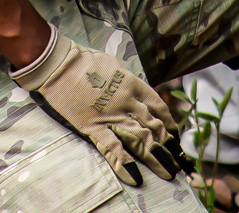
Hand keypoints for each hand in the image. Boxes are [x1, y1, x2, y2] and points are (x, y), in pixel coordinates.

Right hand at [11, 26, 187, 186]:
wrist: (60, 65)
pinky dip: (125, 163)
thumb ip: (129, 81)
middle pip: (153, 126)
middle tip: (178, 162)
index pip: (158, 106)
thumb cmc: (86, 61)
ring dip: (155, 157)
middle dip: (168, 146)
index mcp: (133, 83)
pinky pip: (112, 148)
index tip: (175, 136)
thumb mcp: (115, 66)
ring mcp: (112, 115)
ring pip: (140, 139)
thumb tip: (139, 94)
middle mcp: (127, 101)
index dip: (169, 123)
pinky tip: (136, 176)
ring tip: (168, 172)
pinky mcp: (94, 127)